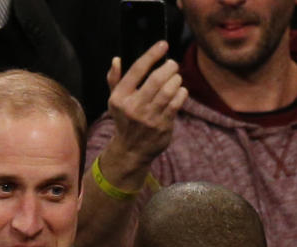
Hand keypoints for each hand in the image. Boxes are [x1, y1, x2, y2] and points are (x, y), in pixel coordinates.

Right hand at [106, 41, 187, 169]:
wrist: (131, 150)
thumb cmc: (125, 120)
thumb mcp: (115, 102)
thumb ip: (114, 80)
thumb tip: (116, 60)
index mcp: (119, 98)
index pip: (136, 70)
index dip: (152, 54)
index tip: (163, 44)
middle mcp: (132, 107)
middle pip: (156, 79)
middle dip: (169, 67)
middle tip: (173, 65)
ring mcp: (148, 117)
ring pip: (168, 90)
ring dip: (176, 80)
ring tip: (176, 78)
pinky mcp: (162, 125)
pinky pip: (177, 102)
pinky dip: (181, 93)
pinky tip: (179, 91)